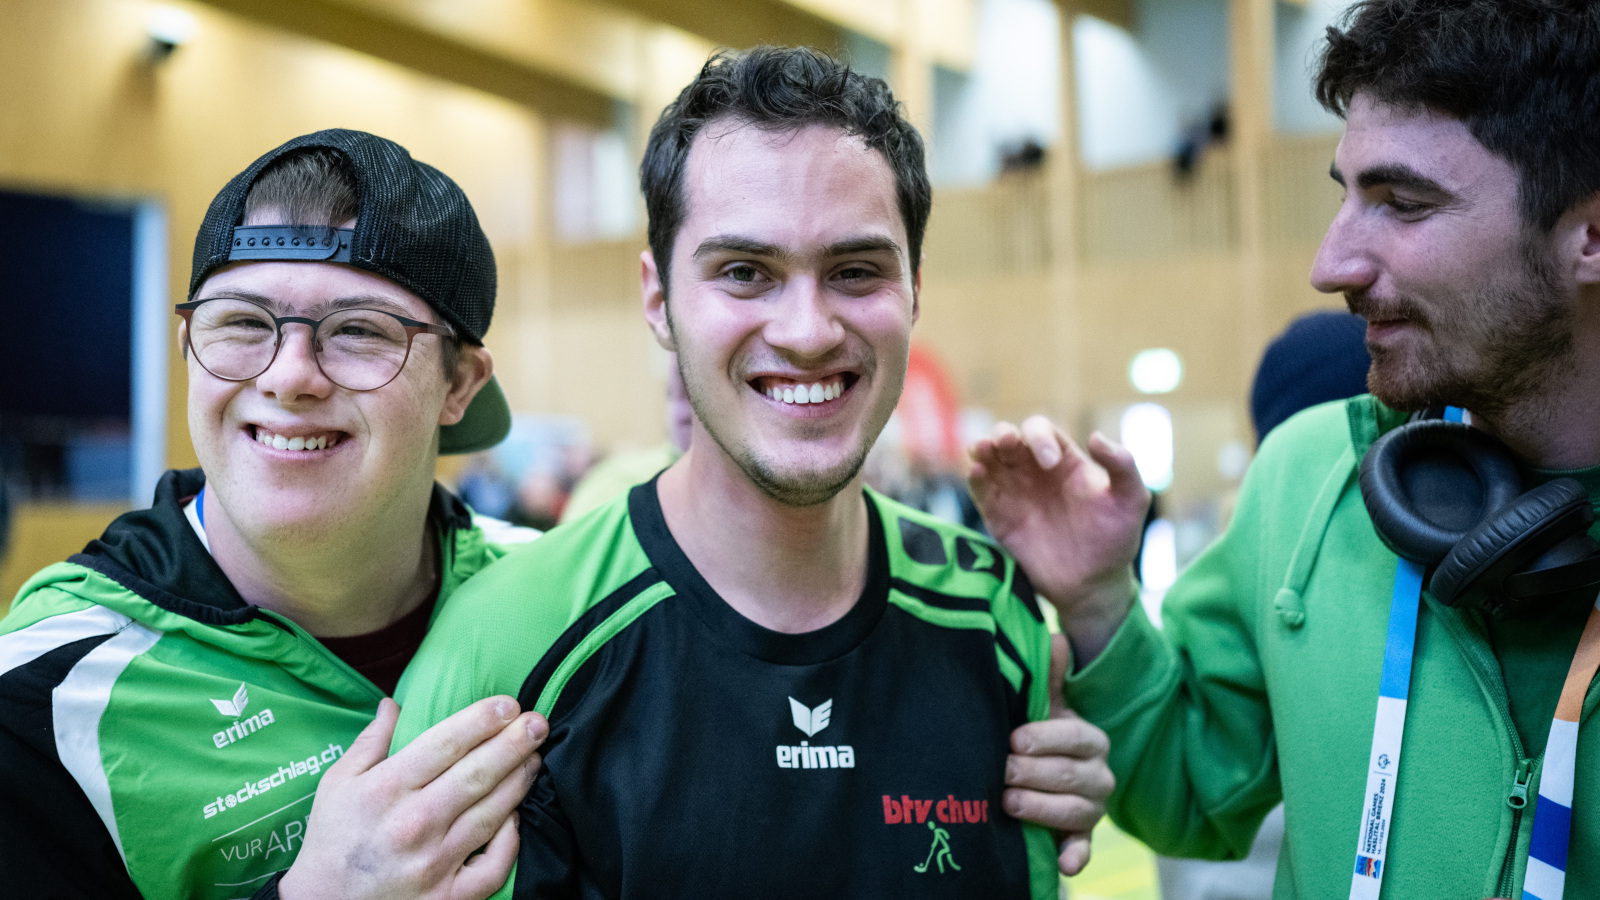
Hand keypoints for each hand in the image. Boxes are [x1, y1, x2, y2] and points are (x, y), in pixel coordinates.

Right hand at [278, 696, 546, 899]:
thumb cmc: (333, 840)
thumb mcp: (338, 784)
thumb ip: (370, 741)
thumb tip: (394, 702)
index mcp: (385, 789)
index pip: (444, 744)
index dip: (482, 719)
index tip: (509, 703)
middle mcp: (413, 823)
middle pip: (476, 774)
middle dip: (514, 743)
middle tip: (539, 721)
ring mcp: (434, 863)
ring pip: (491, 813)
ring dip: (519, 781)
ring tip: (535, 757)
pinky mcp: (448, 897)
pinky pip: (493, 865)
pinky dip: (510, 839)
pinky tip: (515, 815)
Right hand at [969, 415, 1147, 660]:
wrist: (1092, 586)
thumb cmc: (1115, 540)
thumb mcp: (1131, 500)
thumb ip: (1124, 466)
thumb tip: (1096, 437)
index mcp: (1063, 459)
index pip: (1042, 431)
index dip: (1041, 437)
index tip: (1050, 463)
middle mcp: (1033, 470)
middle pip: (1008, 437)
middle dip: (1002, 434)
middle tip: (1005, 443)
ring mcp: (1013, 492)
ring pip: (989, 459)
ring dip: (982, 449)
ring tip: (982, 450)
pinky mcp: (998, 517)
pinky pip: (981, 491)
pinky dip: (975, 479)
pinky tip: (977, 473)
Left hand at [1004, 634, 1113, 875]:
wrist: (1027, 774)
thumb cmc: (1032, 734)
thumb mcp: (1039, 705)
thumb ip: (1048, 676)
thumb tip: (1055, 638)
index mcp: (1090, 740)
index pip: (1078, 737)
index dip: (1047, 738)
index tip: (1015, 739)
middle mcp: (1098, 774)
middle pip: (1074, 776)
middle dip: (1035, 773)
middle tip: (1003, 771)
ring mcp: (1091, 809)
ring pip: (1078, 812)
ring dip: (1043, 808)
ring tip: (1008, 802)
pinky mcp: (1078, 838)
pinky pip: (1084, 849)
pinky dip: (1075, 857)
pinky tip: (1063, 863)